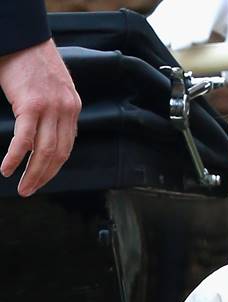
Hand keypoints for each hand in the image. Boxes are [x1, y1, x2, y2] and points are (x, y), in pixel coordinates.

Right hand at [0, 39, 81, 196]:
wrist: (23, 37)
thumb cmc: (33, 61)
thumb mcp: (55, 88)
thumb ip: (57, 112)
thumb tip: (50, 135)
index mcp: (73, 108)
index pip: (67, 147)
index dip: (55, 168)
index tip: (44, 179)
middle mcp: (65, 110)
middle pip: (57, 155)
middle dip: (43, 177)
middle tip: (30, 190)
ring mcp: (50, 108)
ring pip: (43, 152)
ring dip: (32, 174)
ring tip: (22, 187)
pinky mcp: (31, 105)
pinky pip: (24, 140)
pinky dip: (15, 158)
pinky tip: (7, 169)